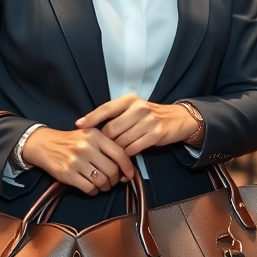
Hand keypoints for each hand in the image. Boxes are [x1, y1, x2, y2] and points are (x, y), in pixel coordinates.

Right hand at [22, 127, 134, 195]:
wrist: (44, 144)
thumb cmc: (70, 142)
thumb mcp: (89, 136)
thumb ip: (107, 148)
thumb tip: (125, 170)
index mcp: (94, 135)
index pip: (119, 153)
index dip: (127, 167)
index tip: (129, 174)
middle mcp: (86, 147)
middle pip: (112, 170)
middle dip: (115, 179)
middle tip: (112, 180)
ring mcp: (76, 161)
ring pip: (102, 181)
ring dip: (105, 187)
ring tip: (102, 184)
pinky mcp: (67, 174)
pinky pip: (89, 189)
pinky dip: (94, 191)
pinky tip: (91, 187)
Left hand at [76, 93, 198, 156]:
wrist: (177, 119)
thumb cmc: (150, 115)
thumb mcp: (134, 108)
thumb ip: (117, 115)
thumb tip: (93, 127)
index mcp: (130, 100)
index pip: (106, 108)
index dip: (91, 117)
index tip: (79, 125)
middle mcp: (138, 108)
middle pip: (112, 128)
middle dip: (105, 141)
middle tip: (101, 148)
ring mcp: (148, 121)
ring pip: (122, 140)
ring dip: (116, 150)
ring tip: (113, 155)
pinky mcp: (155, 134)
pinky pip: (134, 148)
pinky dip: (127, 154)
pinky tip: (126, 156)